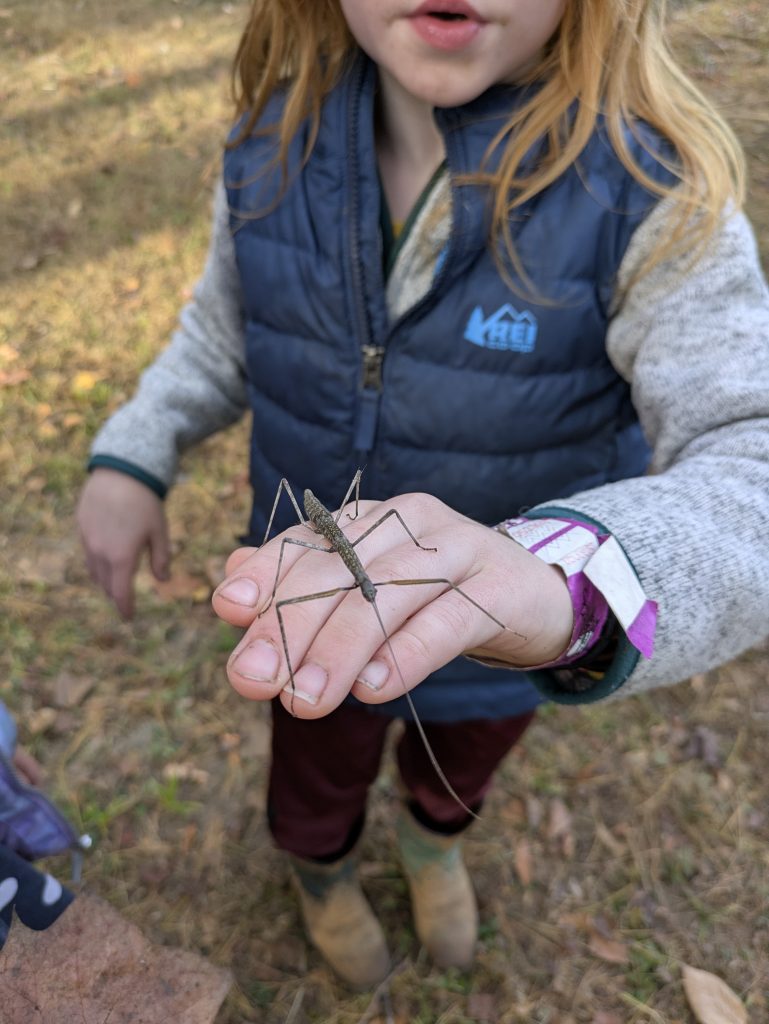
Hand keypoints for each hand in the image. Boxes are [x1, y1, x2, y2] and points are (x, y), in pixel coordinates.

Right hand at [76, 468, 169, 618]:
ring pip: (93, 569)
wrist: (121, 471)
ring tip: (114, 581)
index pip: (120, 593)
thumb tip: (163, 580)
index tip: (129, 617)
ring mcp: (88, 539)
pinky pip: (87, 551)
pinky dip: (97, 560)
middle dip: (115, 594)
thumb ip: (161, 558)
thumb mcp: (159, 531)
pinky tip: (106, 555)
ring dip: (104, 578)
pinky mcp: (81, 526)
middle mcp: (101, 552)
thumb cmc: (145, 502)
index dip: (125, 607)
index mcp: (122, 557)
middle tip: (124, 599)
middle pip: (105, 584)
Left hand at [212, 491, 572, 717]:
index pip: (309, 540)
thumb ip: (301, 587)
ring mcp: (458, 549)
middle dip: (289, 625)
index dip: (268, 572)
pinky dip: (405, 655)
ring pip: (387, 593)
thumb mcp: (367, 590)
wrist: (535, 595)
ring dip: (339, 650)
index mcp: (372, 521)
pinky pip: (446, 620)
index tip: (228, 609)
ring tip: (303, 700)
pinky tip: (371, 689)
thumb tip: (228, 587)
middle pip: (340, 570)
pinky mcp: (499, 587)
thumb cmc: (436, 596)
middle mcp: (410, 522)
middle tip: (253, 679)